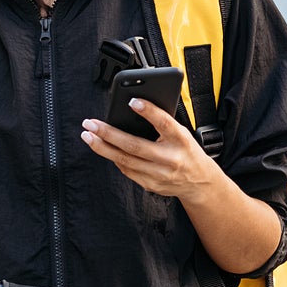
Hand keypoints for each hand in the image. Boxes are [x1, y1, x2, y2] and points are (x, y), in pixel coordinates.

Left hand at [80, 100, 216, 197]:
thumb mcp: (181, 134)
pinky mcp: (150, 184)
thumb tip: (133, 109)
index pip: (164, 124)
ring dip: (102, 147)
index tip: (132, 102)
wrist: (199, 183)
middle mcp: (170, 158)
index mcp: (181, 140)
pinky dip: (113, 157)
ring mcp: (159, 174)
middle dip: (108, 134)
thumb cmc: (186, 151)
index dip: (149, 112)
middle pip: (134, 145)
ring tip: (88, 135)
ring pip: (125, 160)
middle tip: (90, 124)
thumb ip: (162, 124)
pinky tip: (103, 148)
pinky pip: (127, 170)